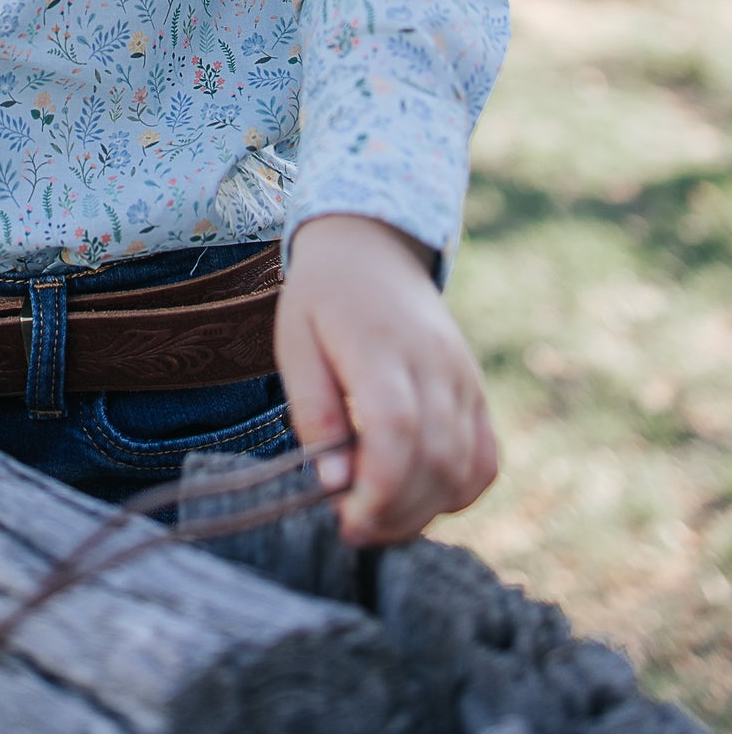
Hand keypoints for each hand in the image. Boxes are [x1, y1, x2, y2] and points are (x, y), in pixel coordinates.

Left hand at [274, 213, 496, 544]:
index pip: (396, 429)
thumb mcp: (295, 343)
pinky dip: (457, 492)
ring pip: (463, 467)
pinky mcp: (476, 392)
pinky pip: (484, 459)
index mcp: (381, 344)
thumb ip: (314, 412)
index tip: (344, 518)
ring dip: (422, 511)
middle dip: (395, 512)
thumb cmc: (323, 299)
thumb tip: (333, 484)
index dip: (377, 488)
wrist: (373, 250)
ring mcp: (463, 378)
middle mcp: (434, 362)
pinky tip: (417, 496)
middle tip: (353, 529)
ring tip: (378, 518)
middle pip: (434, 458)